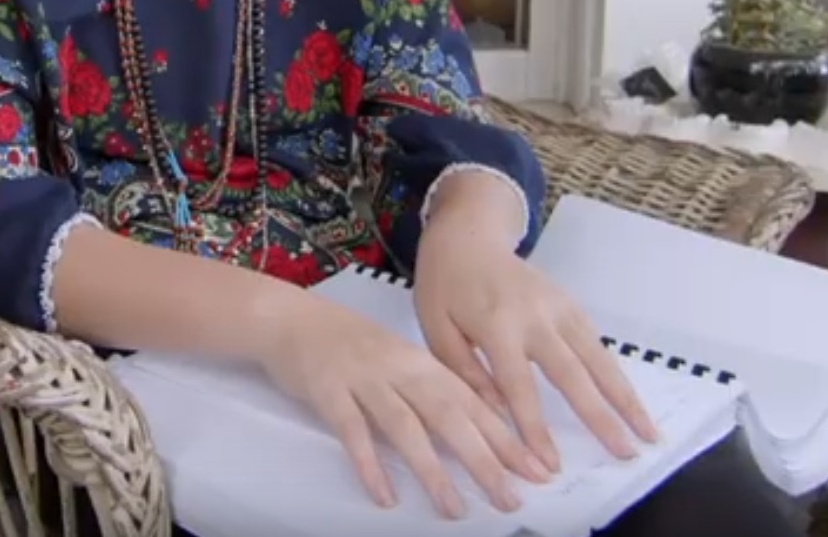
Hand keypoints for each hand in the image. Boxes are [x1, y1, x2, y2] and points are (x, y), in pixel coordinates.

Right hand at [258, 293, 548, 517]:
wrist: (290, 318)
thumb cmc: (348, 344)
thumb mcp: (396, 360)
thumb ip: (429, 390)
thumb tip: (471, 434)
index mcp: (421, 361)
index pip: (473, 401)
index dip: (506, 437)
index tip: (537, 470)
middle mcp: (399, 368)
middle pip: (449, 415)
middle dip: (484, 459)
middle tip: (511, 498)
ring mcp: (364, 378)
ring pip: (405, 426)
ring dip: (433, 470)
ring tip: (454, 510)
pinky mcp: (329, 391)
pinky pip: (353, 431)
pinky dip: (370, 464)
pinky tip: (384, 495)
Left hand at [415, 180, 659, 471]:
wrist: (468, 236)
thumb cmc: (444, 287)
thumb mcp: (435, 328)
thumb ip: (464, 372)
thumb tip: (498, 415)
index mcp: (495, 323)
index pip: (519, 384)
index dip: (534, 427)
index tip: (549, 466)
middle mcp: (535, 315)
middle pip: (572, 372)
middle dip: (600, 416)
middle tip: (626, 453)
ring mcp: (558, 306)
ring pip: (597, 356)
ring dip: (625, 395)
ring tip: (648, 433)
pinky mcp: (569, 303)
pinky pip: (595, 342)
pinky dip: (616, 372)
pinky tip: (630, 401)